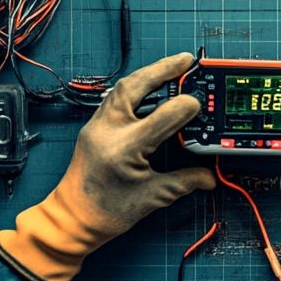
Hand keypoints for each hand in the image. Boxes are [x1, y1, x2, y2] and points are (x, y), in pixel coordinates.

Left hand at [0, 53, 214, 280]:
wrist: (72, 220)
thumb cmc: (107, 212)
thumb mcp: (153, 197)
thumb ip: (184, 182)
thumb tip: (208, 175)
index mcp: (125, 149)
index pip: (162, 116)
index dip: (185, 107)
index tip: (200, 104)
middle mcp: (108, 131)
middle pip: (135, 86)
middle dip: (162, 69)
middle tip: (185, 60)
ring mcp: (97, 126)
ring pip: (122, 88)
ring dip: (147, 74)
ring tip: (170, 67)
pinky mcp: (93, 128)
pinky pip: (114, 98)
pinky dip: (134, 88)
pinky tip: (148, 87)